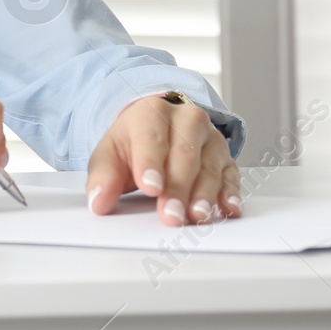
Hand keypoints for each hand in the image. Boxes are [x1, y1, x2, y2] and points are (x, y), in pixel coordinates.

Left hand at [85, 93, 242, 225]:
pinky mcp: (226, 158)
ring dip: (205, 194)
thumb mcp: (110, 153)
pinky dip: (230, 193)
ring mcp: (210, 139)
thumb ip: (103, 176)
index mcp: (152, 112)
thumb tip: (99, 202)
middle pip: (185, 154)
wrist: (158, 127)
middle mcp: (187, 120)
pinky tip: (228, 209)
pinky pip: (231, 175)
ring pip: (210, 166)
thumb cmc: (133, 142)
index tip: (150, 188)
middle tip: (171, 215)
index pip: (152, 137)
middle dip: (178, 187)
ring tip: (197, 217)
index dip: (151, 163)